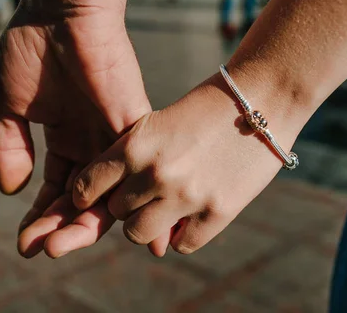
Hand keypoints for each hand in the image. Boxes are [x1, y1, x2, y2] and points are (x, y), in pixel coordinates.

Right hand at [0, 0, 155, 257]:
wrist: (61, 8)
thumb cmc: (32, 47)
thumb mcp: (10, 106)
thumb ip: (12, 148)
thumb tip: (13, 192)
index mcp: (64, 139)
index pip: (58, 190)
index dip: (42, 217)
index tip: (26, 243)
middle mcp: (93, 143)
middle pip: (84, 199)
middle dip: (62, 227)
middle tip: (44, 250)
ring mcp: (113, 136)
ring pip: (109, 192)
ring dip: (86, 222)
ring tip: (62, 247)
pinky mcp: (132, 124)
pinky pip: (136, 171)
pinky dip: (134, 202)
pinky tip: (133, 234)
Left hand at [56, 72, 303, 253]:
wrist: (260, 101)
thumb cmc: (203, 109)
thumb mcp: (156, 124)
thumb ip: (130, 158)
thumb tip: (111, 198)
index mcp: (135, 145)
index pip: (88, 185)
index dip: (86, 195)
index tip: (91, 198)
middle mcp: (155, 174)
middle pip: (115, 212)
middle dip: (124, 205)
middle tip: (142, 193)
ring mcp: (186, 196)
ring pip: (139, 234)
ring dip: (146, 225)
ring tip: (162, 208)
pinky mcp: (217, 213)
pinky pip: (181, 245)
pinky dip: (182, 233)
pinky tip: (190, 214)